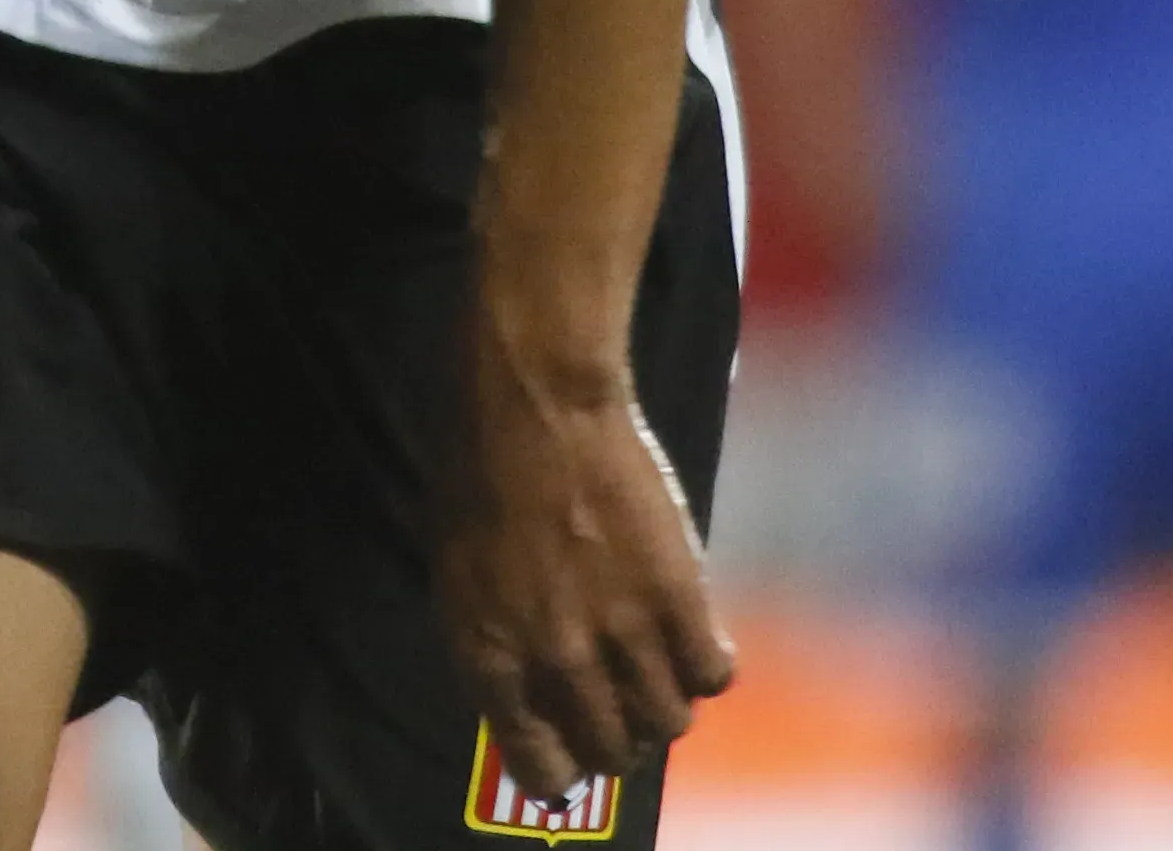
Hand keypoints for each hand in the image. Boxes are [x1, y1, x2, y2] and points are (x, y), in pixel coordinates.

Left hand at [439, 355, 730, 808]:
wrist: (534, 404)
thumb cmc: (478, 475)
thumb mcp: (457, 576)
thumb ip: (495, 647)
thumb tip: (529, 699)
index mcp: (489, 659)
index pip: (541, 768)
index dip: (563, 766)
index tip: (574, 746)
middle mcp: (557, 662)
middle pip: (614, 752)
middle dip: (621, 739)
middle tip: (625, 704)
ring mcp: (623, 632)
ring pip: (670, 724)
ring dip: (667, 706)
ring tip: (660, 670)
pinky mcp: (678, 596)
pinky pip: (714, 673)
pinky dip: (708, 663)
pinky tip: (691, 635)